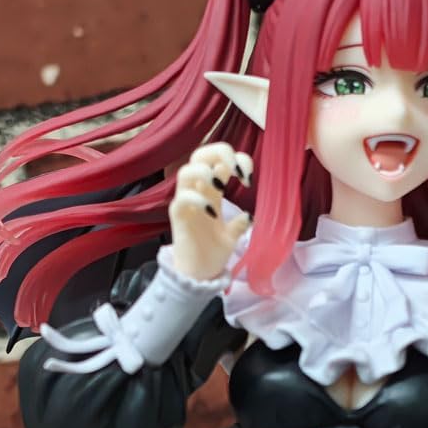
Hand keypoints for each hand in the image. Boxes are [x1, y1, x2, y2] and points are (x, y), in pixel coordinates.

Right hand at [168, 142, 252, 279]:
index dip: (237, 159)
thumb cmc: (212, 252)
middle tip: (236, 171)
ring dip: (206, 172)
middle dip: (220, 152)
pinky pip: (182, 198)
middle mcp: (198, 190)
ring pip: (186, 170)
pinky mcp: (177, 216)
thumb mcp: (232, 236)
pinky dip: (198, 199)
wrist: (199, 274)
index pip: (220, 159)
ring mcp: (185, 201)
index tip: (248, 178)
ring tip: (221, 188)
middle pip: (200, 154)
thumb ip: (240, 223)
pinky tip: (212, 212)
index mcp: (213, 190)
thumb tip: (250, 215)